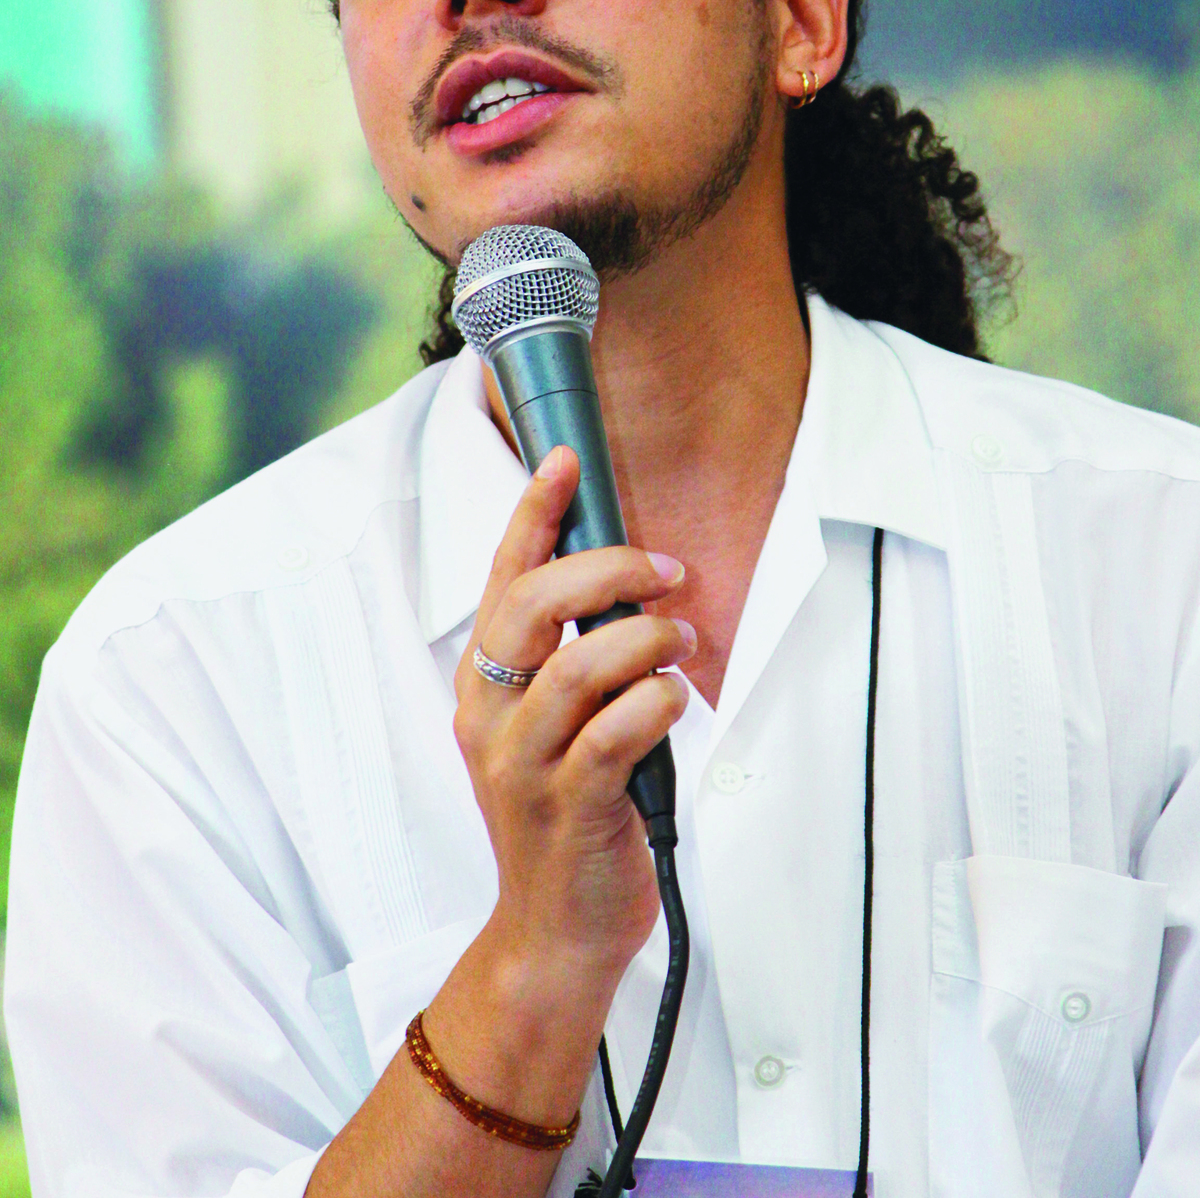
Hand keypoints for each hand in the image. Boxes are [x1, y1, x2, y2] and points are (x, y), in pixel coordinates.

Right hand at [452, 444, 694, 991]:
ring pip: (577, 666)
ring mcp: (523, 764)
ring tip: (680, 643)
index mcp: (485, 685)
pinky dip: (657, 703)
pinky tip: (676, 702)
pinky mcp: (568, 807)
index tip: (562, 461)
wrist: (554, 932)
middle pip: (529, 607)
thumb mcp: (553, 728)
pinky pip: (616, 732)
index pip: (501, 579)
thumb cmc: (566, 816)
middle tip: (664, 569)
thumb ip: (575, 660)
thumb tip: (631, 588)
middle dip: (603, 569)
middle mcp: (491, 715)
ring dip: (644, 640)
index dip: (531, 515)